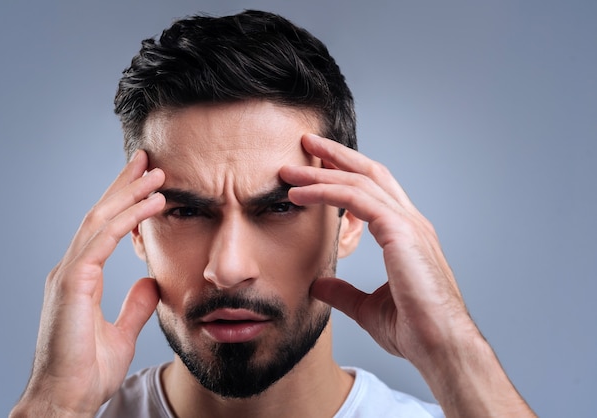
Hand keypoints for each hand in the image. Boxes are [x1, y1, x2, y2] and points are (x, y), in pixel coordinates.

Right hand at [11, 151, 165, 416]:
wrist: (65, 401)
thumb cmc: (87, 371)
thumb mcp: (121, 331)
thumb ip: (134, 304)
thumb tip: (150, 282)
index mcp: (80, 277)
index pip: (104, 229)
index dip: (124, 203)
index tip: (146, 183)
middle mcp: (71, 269)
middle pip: (100, 215)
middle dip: (124, 186)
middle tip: (147, 161)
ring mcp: (68, 275)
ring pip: (100, 221)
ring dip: (128, 194)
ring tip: (155, 174)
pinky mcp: (72, 285)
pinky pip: (102, 242)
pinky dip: (127, 220)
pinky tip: (148, 206)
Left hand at [280, 134, 534, 416]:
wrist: (441, 347)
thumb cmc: (414, 330)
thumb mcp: (367, 307)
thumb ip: (343, 292)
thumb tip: (318, 283)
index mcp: (406, 234)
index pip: (373, 189)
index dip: (345, 172)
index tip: (316, 166)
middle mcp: (409, 222)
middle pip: (369, 172)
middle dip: (336, 155)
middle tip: (306, 143)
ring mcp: (408, 224)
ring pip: (359, 180)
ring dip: (322, 170)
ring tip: (290, 170)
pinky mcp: (401, 232)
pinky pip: (355, 199)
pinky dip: (325, 191)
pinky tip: (299, 194)